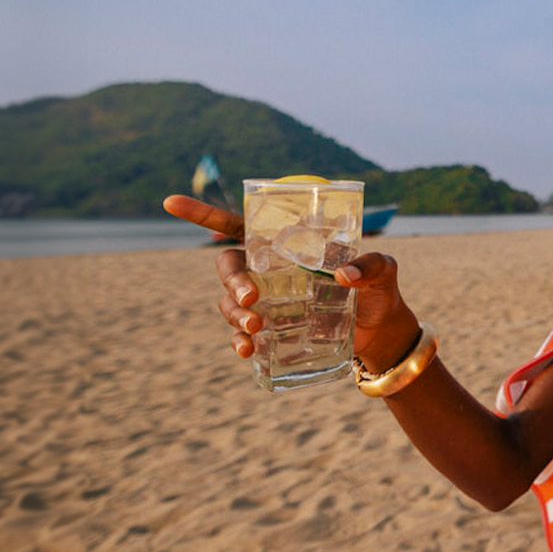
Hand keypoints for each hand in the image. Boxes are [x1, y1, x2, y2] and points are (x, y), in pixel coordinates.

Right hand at [161, 195, 420, 365]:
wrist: (379, 331)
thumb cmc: (377, 289)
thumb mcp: (383, 271)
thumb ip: (370, 264)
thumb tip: (344, 274)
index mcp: (283, 244)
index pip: (237, 224)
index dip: (202, 213)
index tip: (169, 203)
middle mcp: (267, 270)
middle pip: (229, 268)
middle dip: (231, 282)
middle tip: (250, 299)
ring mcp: (265, 301)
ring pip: (229, 302)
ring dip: (235, 315)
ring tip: (256, 328)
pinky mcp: (270, 330)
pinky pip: (241, 334)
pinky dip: (239, 341)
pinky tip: (246, 349)